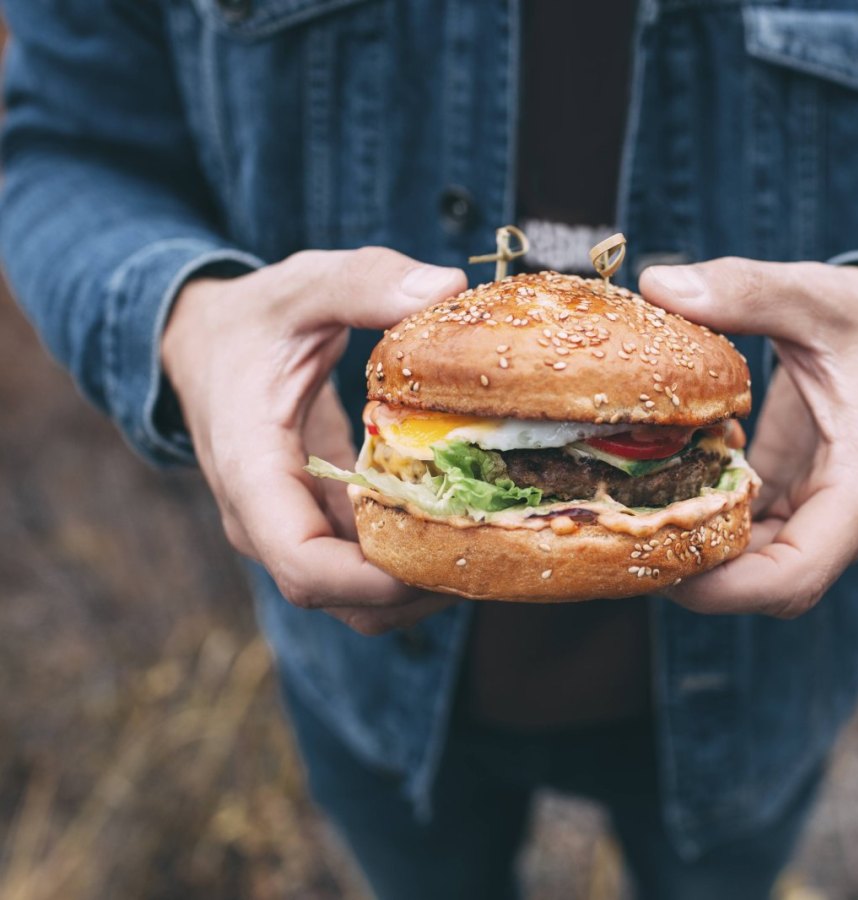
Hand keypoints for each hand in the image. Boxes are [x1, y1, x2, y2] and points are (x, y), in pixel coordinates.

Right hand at [162, 248, 466, 634]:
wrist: (205, 343)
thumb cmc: (253, 318)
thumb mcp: (303, 286)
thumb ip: (366, 281)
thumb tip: (446, 287)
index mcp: (251, 472)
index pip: (304, 565)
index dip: (376, 581)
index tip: (448, 556)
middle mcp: (266, 520)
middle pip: (342, 599)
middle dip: (418, 590)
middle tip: (496, 550)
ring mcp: (292, 529)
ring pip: (357, 598)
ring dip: (423, 585)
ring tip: (492, 542)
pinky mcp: (319, 525)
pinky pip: (365, 570)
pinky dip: (414, 562)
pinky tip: (468, 526)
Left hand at [640, 259, 857, 617]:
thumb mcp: (816, 295)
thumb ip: (745, 290)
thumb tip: (658, 283)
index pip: (797, 574)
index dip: (730, 588)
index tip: (667, 572)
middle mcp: (838, 513)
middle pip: (769, 585)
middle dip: (699, 580)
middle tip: (624, 546)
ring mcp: (814, 508)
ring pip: (754, 565)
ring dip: (696, 556)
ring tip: (627, 525)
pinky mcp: (791, 492)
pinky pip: (746, 529)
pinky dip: (703, 520)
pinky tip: (655, 493)